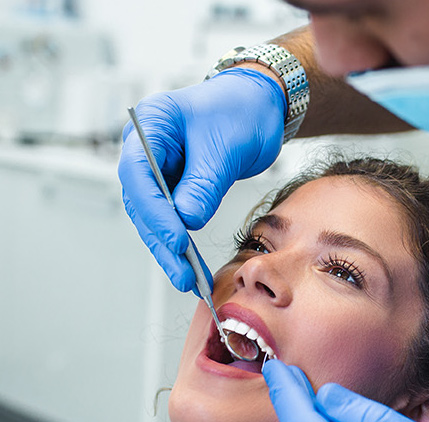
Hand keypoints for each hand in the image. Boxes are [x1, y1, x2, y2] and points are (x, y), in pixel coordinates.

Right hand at [118, 68, 286, 290]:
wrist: (259, 105)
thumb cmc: (243, 111)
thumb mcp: (226, 147)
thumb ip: (204, 184)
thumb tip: (186, 221)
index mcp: (151, 125)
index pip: (138, 173)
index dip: (154, 211)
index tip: (176, 239)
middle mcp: (147, 148)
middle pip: (142, 201)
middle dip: (161, 239)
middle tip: (181, 273)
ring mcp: (159, 168)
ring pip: (154, 215)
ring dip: (169, 248)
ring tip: (187, 279)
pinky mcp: (176, 185)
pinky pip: (173, 216)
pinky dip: (181, 241)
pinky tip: (191, 264)